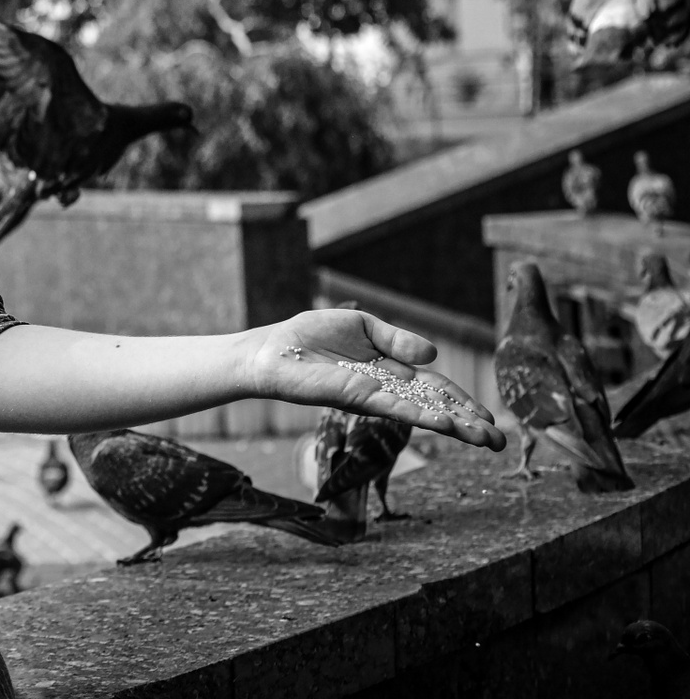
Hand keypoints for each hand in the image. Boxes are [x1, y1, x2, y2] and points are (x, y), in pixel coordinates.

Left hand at [246, 309, 505, 450]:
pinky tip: (441, 422)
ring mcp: (370, 396)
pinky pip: (390, 406)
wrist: (271, 348)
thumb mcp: (364, 327)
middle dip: (466, 424)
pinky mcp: (352, 397)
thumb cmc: (310, 336)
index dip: (462, 402)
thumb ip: (398, 340)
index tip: (490, 419)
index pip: (435, 389)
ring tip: (481, 439)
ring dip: (451, 425)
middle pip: (434, 406)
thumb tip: (433, 355)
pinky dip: (417, 414)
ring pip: (418, 412)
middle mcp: (385, 388)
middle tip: (499, 442)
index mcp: (392, 370)